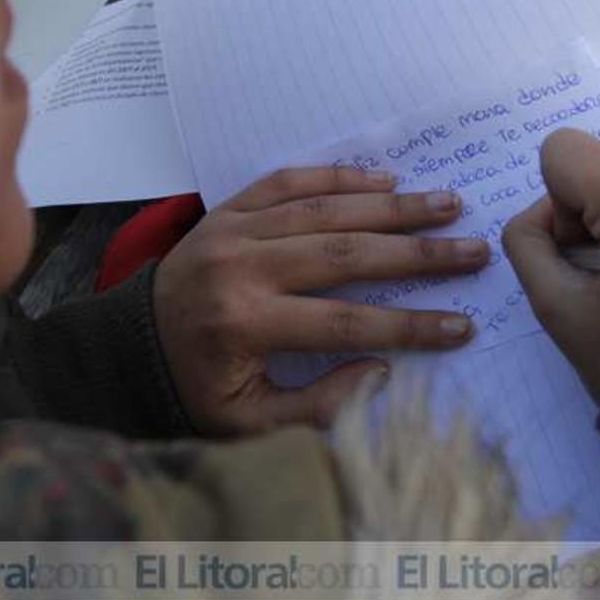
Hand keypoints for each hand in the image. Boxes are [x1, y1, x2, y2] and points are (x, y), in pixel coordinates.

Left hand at [155, 166, 490, 434]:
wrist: (127, 347)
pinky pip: (288, 181)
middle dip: (417, 254)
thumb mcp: (248, 422)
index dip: (410, 327)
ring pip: (326, 211)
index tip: (463, 326)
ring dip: (392, 206)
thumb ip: (317, 407)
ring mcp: (233, 231)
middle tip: (472, 251)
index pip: (347, 324)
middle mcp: (241, 269)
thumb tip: (382, 372)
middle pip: (347, 255)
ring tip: (447, 204)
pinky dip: (337, 177)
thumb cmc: (196, 389)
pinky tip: (384, 179)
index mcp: (246, 326)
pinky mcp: (227, 209)